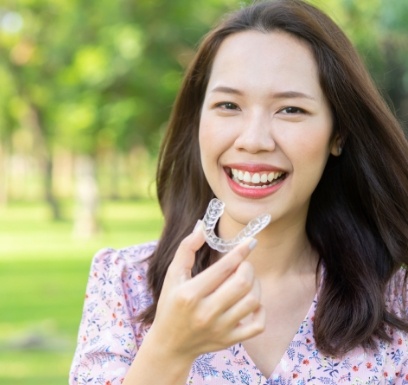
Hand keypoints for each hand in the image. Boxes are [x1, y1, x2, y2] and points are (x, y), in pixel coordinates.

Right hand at [148, 221, 264, 361]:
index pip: (223, 268)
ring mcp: (220, 329)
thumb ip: (186, 248)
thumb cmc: (170, 304)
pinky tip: (251, 302)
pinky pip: (258, 324)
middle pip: (242, 284)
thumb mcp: (172, 275)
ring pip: (252, 301)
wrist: (170, 344)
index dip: (240, 251)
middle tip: (243, 264)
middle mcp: (206, 313)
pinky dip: (260, 309)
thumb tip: (202, 226)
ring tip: (246, 280)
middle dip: (247, 268)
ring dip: (255, 285)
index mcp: (190, 294)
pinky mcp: (230, 340)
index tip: (251, 241)